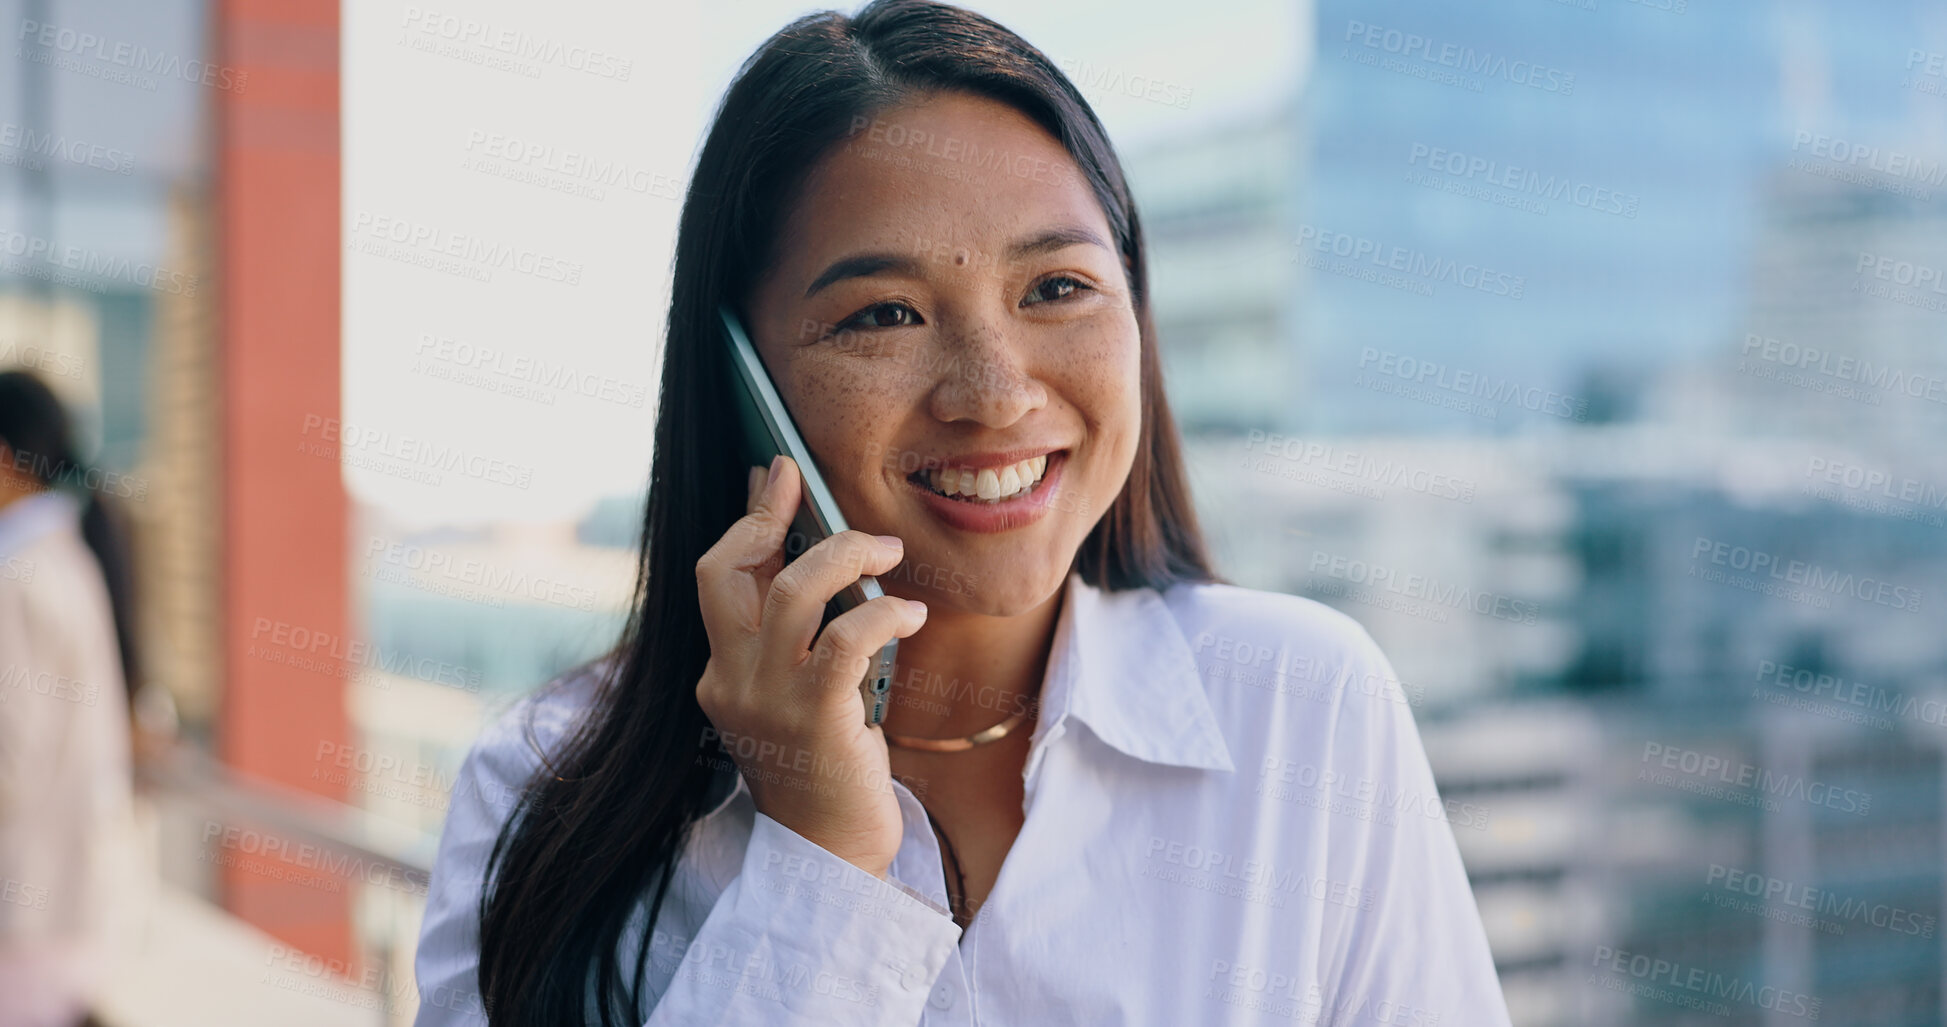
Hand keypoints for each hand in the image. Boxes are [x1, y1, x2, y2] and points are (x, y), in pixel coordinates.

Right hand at [694, 456, 927, 878]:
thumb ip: (796, 632)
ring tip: (887, 550)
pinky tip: (909, 612)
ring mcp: (766, 701)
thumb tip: (812, 553)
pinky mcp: (815, 717)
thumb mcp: (797, 692)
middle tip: (809, 485)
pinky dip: (882, 612)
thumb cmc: (827, 769)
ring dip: (846, 555)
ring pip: (795, 592)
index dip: (748, 520)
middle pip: (726, 570)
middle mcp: (730, 682)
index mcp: (720, 674)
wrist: (834, 856)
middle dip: (770, 515)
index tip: (773, 477)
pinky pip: (845, 638)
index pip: (717, 577)